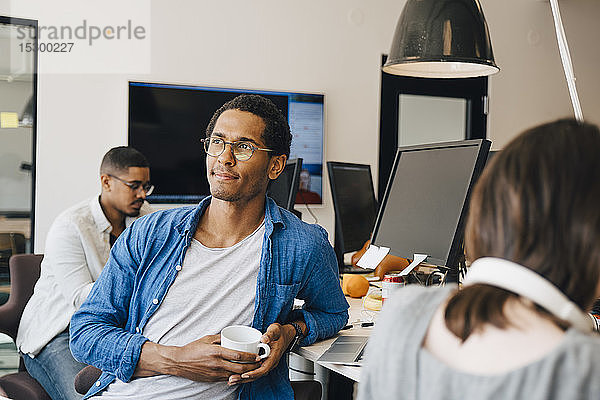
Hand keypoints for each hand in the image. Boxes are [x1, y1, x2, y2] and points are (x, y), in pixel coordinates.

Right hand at [139, 334, 261, 381]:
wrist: (178, 362)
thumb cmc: (192, 348)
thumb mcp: (207, 339)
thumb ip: (220, 338)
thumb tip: (231, 336)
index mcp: (216, 352)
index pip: (237, 355)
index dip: (249, 356)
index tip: (257, 355)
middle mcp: (217, 364)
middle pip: (239, 368)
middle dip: (251, 366)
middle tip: (259, 363)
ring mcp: (214, 373)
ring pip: (234, 375)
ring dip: (245, 373)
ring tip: (253, 369)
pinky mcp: (212, 379)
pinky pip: (227, 379)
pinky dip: (235, 377)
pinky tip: (241, 374)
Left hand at [227, 323, 294, 385]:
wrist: (285, 335)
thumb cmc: (279, 333)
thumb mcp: (275, 330)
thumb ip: (270, 334)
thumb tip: (263, 339)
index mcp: (274, 357)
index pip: (264, 369)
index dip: (253, 373)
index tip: (243, 375)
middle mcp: (270, 363)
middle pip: (257, 375)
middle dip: (244, 379)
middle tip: (232, 379)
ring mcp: (266, 364)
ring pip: (255, 375)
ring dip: (243, 379)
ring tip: (231, 380)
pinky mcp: (262, 363)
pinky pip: (254, 371)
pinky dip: (244, 375)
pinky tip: (235, 375)